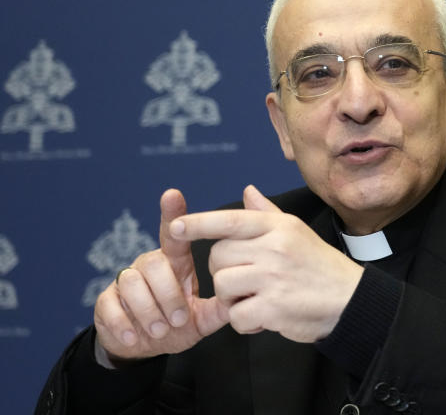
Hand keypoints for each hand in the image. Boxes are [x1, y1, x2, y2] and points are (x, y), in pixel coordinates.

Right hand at [93, 190, 229, 361]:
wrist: (145, 348)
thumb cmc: (177, 325)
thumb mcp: (203, 318)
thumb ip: (220, 307)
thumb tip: (243, 295)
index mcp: (174, 263)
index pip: (174, 234)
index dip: (172, 213)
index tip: (172, 194)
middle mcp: (149, 265)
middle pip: (155, 263)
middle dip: (169, 295)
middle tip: (179, 320)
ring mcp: (125, 281)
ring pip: (131, 282)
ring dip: (149, 310)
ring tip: (161, 330)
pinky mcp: (106, 301)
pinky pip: (110, 304)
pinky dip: (124, 323)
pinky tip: (135, 336)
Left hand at [171, 185, 363, 342]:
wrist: (350, 300)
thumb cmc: (320, 266)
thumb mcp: (297, 232)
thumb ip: (267, 213)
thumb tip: (247, 190)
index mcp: (279, 227)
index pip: (230, 220)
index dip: (198, 223)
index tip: (175, 226)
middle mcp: (275, 248)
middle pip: (218, 257)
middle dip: (224, 271)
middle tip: (248, 280)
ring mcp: (273, 278)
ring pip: (222, 286)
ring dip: (232, 299)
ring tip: (257, 298)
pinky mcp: (273, 308)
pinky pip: (235, 315)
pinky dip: (245, 322)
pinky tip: (264, 317)